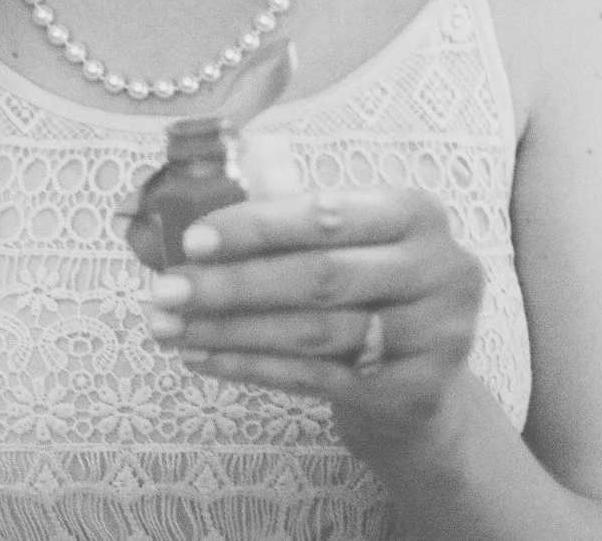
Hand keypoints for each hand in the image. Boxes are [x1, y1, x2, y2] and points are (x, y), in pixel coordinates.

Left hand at [141, 187, 483, 462]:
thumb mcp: (338, 242)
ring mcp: (435, 335)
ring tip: (169, 327)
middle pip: (319, 276)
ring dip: (229, 330)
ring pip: (313, 332)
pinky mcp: (415, 390)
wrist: (421, 381)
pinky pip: (315, 378)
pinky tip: (202, 357)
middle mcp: (438, 269)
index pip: (326, 213)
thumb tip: (164, 211)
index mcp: (415, 213)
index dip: (255, 227)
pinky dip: (250, 366)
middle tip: (164, 291)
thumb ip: (269, 217)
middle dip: (231, 284)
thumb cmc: (362, 289)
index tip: (191, 240)